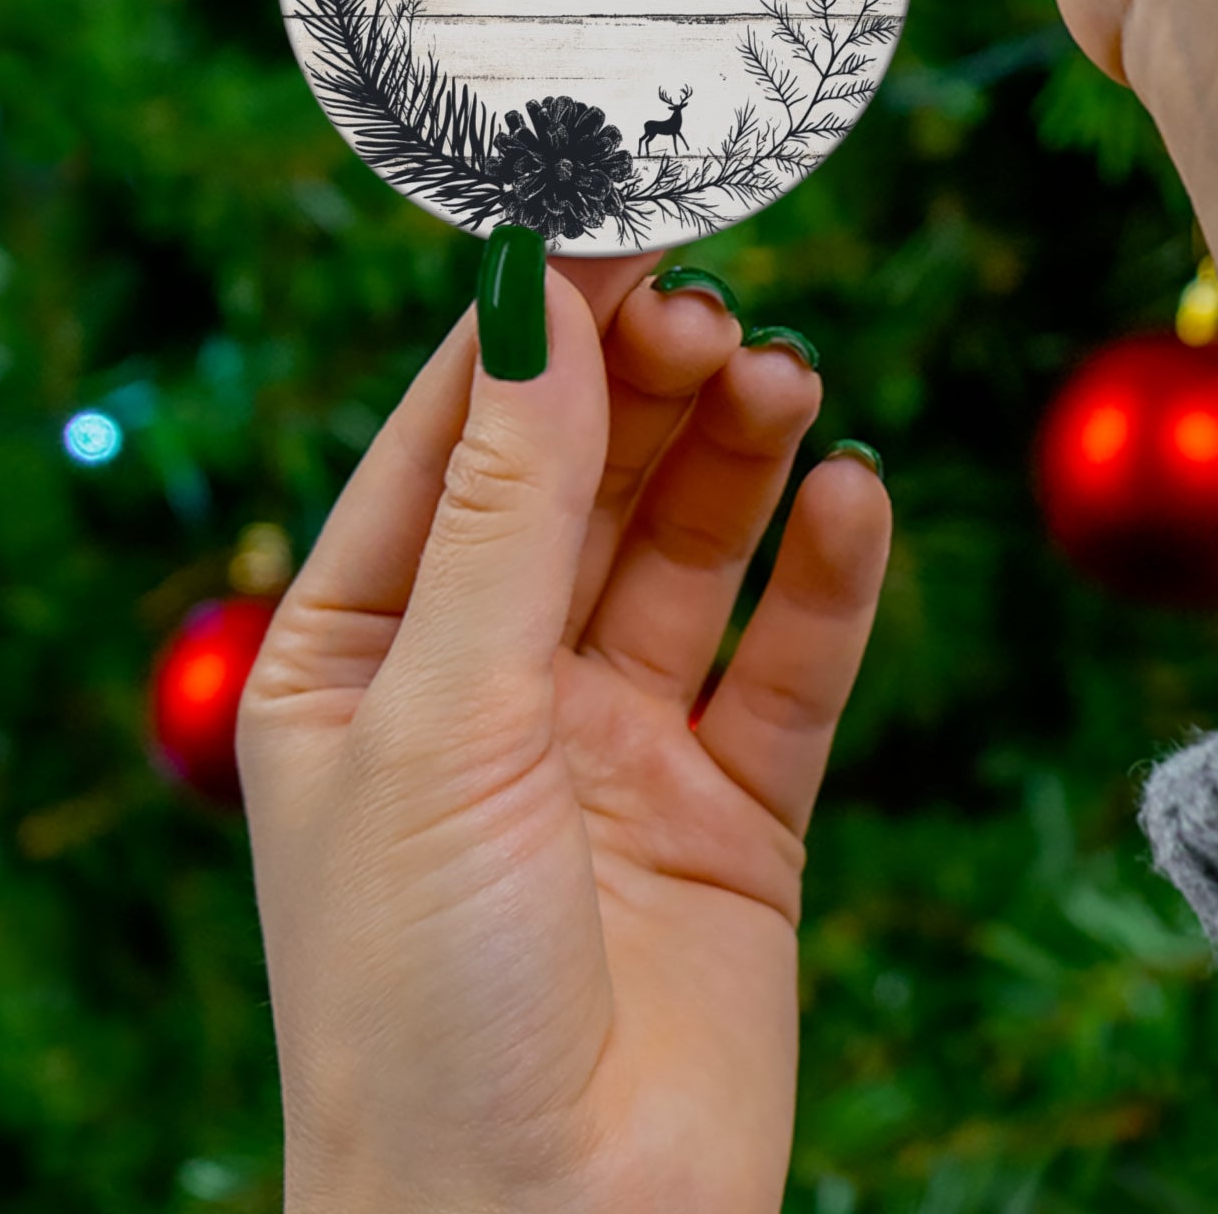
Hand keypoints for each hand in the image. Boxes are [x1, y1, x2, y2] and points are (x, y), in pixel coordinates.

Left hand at [239, 255, 889, 1213]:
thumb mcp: (442, 719)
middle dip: (648, 387)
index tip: (613, 219)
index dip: (534, 329)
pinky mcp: (736, 808)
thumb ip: (508, 507)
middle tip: (717, 309)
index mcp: (364, 656)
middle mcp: (492, 684)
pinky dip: (828, 575)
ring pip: (692, 551)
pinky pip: (791, 661)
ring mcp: (618, 743)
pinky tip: (853, 499)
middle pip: (587, 479)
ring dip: (740, 457)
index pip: (454, 441)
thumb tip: (538, 302)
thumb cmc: (423, 1000)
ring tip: (787, 380)